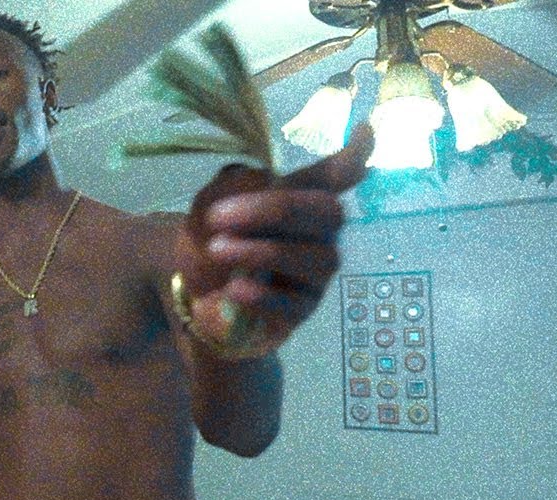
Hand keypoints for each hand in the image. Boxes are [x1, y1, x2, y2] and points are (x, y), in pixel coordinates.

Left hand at [174, 125, 372, 357]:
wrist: (190, 293)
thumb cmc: (209, 237)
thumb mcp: (214, 202)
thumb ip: (247, 183)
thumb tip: (273, 174)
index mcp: (300, 198)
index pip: (336, 175)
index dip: (354, 156)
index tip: (365, 132)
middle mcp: (320, 232)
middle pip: (327, 212)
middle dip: (275, 210)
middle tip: (219, 217)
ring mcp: (316, 273)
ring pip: (315, 258)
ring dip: (262, 252)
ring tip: (217, 250)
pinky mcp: (303, 310)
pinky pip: (296, 302)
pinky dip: (263, 294)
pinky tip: (235, 287)